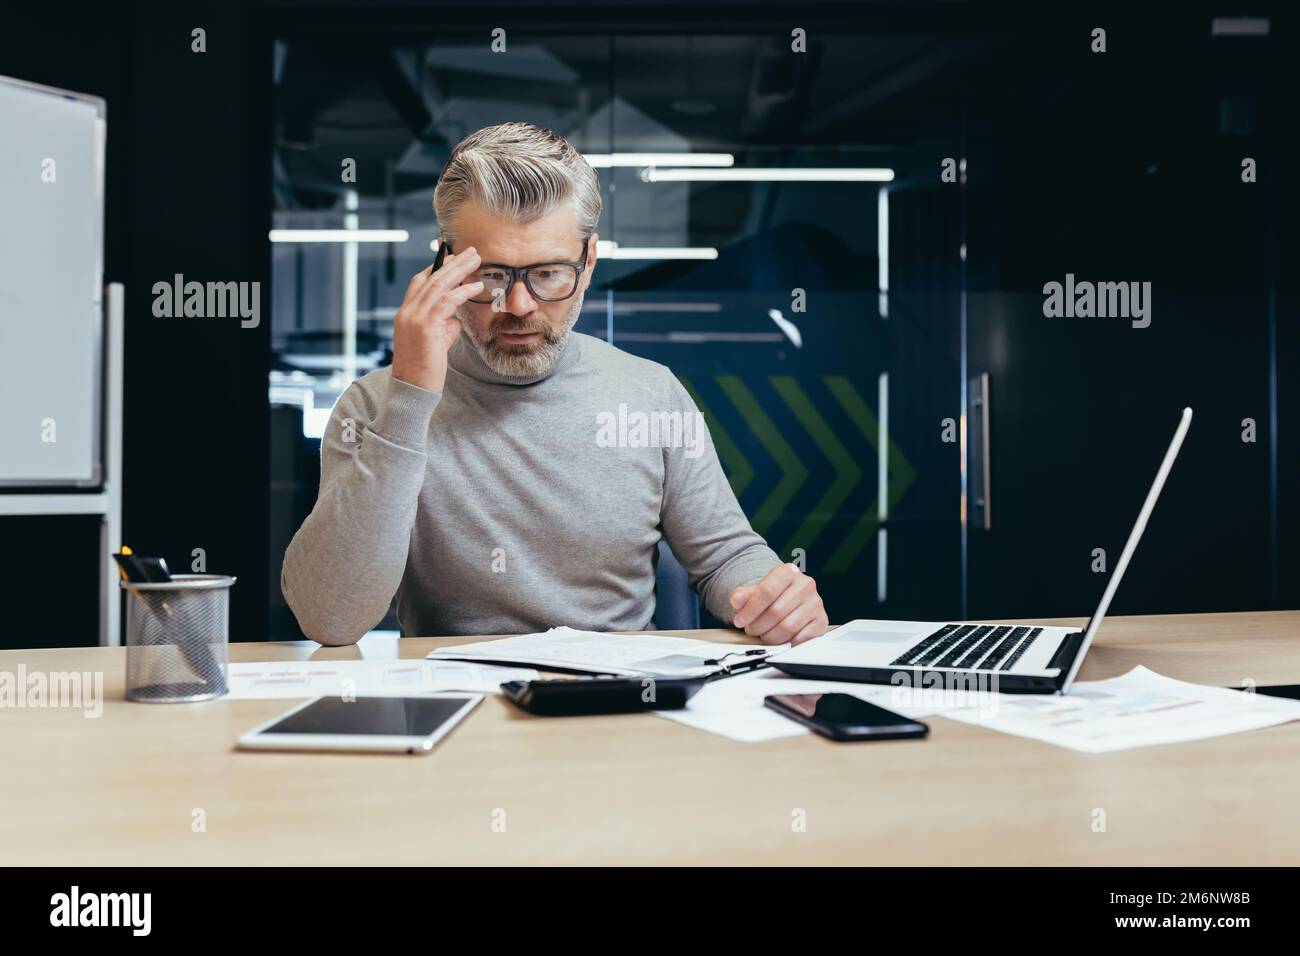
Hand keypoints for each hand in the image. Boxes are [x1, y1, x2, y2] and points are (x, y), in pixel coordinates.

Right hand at [390, 248, 483, 392]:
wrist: (412, 389)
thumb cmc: (424, 370)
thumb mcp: (434, 344)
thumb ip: (444, 327)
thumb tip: (456, 319)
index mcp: (405, 314)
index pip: (418, 282)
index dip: (435, 268)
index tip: (452, 258)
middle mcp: (407, 313)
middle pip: (430, 278)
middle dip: (451, 262)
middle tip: (470, 252)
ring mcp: (414, 319)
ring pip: (438, 285)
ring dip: (459, 270)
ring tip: (476, 260)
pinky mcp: (425, 327)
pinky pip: (447, 302)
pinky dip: (463, 292)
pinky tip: (477, 288)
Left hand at [728, 564, 828, 644]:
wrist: (789, 597)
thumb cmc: (771, 595)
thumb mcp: (754, 591)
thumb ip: (743, 595)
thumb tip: (736, 600)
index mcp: (788, 571)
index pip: (767, 591)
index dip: (750, 610)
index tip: (739, 621)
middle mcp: (806, 585)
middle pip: (776, 611)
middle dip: (758, 625)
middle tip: (750, 629)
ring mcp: (816, 603)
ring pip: (788, 627)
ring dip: (770, 636)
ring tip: (762, 634)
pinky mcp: (821, 621)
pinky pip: (800, 638)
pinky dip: (786, 642)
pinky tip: (778, 638)